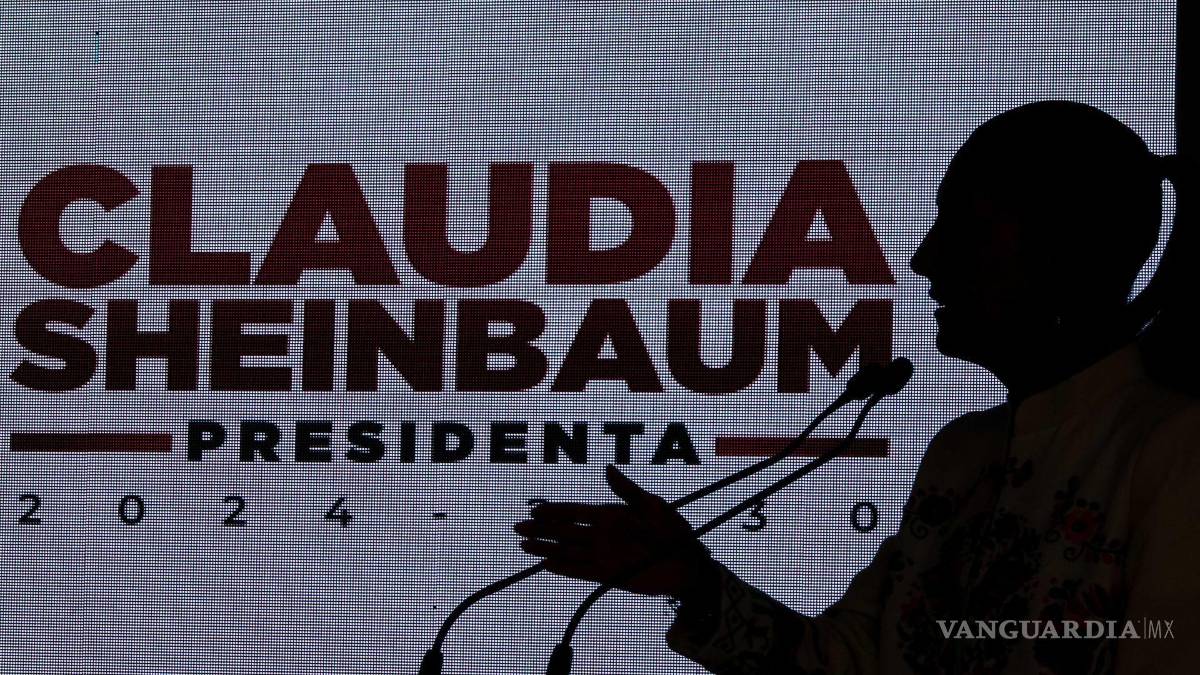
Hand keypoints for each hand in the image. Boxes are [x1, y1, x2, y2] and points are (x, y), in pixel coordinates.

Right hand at [513, 464, 711, 596]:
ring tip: (524, 546)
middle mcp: (602, 535)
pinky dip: (564, 569)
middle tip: (519, 528)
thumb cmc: (672, 530)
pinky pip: (581, 572)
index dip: (555, 511)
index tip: (535, 510)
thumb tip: (608, 469)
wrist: (687, 563)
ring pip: (568, 552)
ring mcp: (604, 555)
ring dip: (546, 549)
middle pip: (565, 532)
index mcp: (610, 515)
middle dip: (542, 530)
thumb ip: (627, 491)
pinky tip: (546, 565)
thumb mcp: (652, 506)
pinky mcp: (608, 575)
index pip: (575, 512)